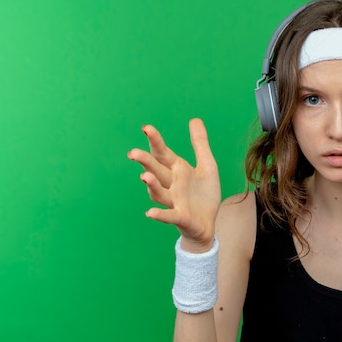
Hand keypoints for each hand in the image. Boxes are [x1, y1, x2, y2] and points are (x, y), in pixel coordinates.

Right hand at [127, 119, 220, 251]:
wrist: (209, 222)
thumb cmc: (204, 194)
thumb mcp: (207, 166)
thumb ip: (200, 144)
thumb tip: (194, 119)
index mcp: (177, 170)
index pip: (162, 153)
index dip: (155, 141)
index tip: (146, 128)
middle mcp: (171, 184)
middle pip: (156, 171)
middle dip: (145, 162)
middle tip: (132, 153)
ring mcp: (174, 201)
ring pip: (159, 192)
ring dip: (152, 185)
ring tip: (144, 176)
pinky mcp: (180, 217)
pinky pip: (168, 215)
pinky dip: (159, 214)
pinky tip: (149, 213)